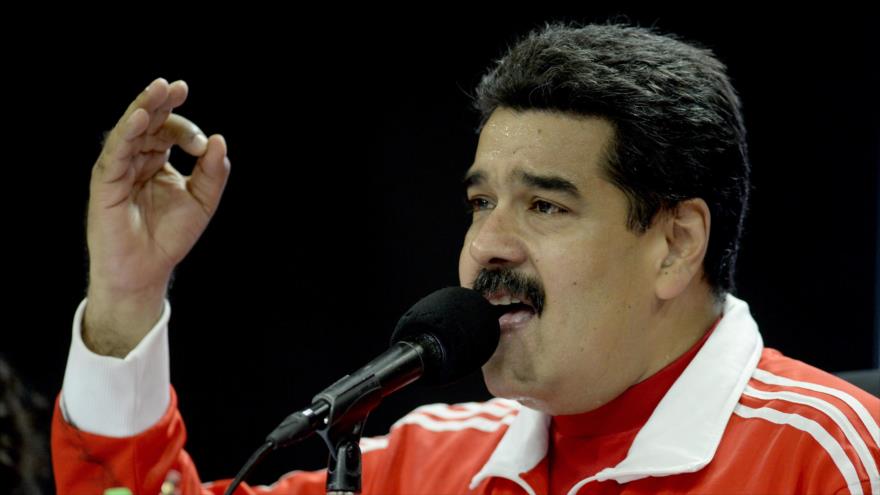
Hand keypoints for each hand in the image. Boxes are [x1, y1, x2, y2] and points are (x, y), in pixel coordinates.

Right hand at [83, 78, 229, 355]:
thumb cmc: (170, 237)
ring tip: (159, 89)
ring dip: (144, 107)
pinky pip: (116, 151)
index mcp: (157, 161)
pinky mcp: (106, 181)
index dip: (186, 130)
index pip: (169, 131)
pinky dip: (127, 132)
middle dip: (161, 103)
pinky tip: (140, 116)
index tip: (202, 145)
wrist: (148, 269)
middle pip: (147, 122)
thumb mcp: (202, 202)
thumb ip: (212, 173)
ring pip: (130, 129)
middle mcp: (136, 159)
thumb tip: (219, 140)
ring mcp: (119, 168)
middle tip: (177, 87)